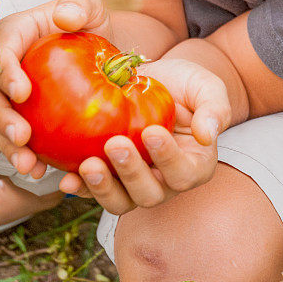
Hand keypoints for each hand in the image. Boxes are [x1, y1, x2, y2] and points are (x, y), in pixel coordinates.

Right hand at [0, 0, 111, 177]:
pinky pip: (17, 142)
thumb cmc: (89, 25)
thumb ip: (80, 4)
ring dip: (9, 148)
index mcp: (13, 36)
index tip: (22, 93)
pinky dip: (28, 158)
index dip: (6, 73)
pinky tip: (45, 174)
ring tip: (31, 167)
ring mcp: (8, 97)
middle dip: (0, 119)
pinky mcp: (22, 120)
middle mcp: (3, 68)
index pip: (1, 52)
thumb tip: (65, 17)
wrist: (99, 54)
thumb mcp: (90, 7)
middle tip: (22, 137)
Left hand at [58, 57, 231, 214]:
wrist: (153, 79)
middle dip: (131, 173)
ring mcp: (134, 182)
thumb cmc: (185, 84)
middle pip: (149, 194)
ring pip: (120, 202)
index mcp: (194, 164)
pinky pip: (93, 192)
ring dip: (103, 188)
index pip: (184, 174)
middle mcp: (165, 182)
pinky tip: (67, 176)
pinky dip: (80, 188)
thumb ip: (215, 108)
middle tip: (114, 144)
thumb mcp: (206, 87)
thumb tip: (208, 135)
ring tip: (88, 164)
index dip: (168, 159)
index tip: (151, 132)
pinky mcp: (109, 176)